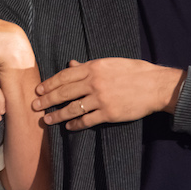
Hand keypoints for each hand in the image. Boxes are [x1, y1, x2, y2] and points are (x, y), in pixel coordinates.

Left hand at [34, 59, 184, 130]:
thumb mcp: (110, 63)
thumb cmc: (134, 72)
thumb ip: (89, 66)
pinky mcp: (109, 113)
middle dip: (47, 100)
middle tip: (34, 106)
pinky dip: (76, 124)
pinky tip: (68, 126)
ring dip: (57, 115)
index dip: (50, 84)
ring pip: (72, 108)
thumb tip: (71, 65)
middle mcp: (94, 82)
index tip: (38, 89)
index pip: (65, 76)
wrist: (155, 86)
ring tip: (46, 119)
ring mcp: (101, 99)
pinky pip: (87, 120)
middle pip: (64, 92)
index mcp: (94, 68)